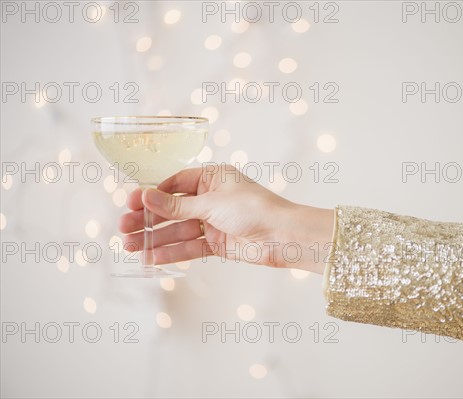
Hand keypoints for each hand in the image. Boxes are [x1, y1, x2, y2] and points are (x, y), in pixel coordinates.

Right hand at [118, 164, 333, 273]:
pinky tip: (151, 257)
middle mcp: (212, 199)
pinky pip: (190, 247)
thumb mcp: (211, 203)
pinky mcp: (218, 244)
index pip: (175, 184)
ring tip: (129, 246)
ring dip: (155, 238)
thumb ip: (178, 205)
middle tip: (123, 228)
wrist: (283, 236)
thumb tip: (146, 197)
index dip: (152, 195)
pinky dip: (172, 252)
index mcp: (212, 178)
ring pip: (178, 230)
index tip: (131, 203)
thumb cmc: (253, 209)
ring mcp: (214, 222)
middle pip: (173, 209)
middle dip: (149, 219)